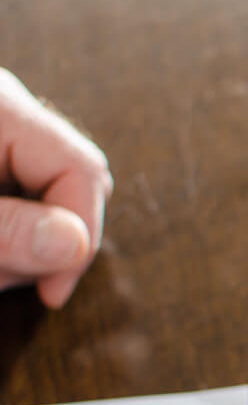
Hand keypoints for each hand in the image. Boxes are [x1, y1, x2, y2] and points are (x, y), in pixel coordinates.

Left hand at [0, 68, 112, 307]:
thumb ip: (7, 230)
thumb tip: (77, 243)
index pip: (82, 170)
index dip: (80, 238)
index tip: (52, 294)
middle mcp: (5, 110)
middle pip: (73, 181)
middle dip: (53, 242)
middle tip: (5, 280)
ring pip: (47, 193)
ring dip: (26, 242)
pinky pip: (22, 193)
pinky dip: (12, 229)